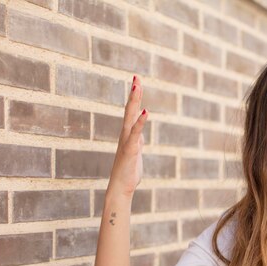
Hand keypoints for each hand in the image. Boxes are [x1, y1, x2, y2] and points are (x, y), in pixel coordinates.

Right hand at [107, 75, 148, 197]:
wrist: (120, 187)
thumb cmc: (128, 172)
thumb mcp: (135, 153)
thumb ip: (137, 142)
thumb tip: (140, 135)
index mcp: (128, 135)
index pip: (131, 112)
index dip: (135, 98)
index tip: (137, 82)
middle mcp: (125, 135)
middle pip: (129, 109)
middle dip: (134, 93)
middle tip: (136, 76)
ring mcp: (126, 141)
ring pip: (130, 117)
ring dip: (134, 101)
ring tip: (137, 85)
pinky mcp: (130, 150)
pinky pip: (135, 134)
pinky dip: (140, 122)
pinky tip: (146, 112)